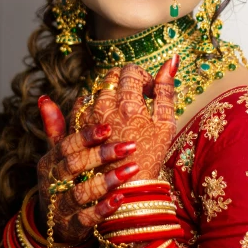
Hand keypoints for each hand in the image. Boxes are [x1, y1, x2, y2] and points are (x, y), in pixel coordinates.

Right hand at [37, 96, 138, 245]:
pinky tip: (121, 198)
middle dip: (102, 155)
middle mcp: (53, 182)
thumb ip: (55, 128)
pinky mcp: (72, 226)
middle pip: (75, 166)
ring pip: (82, 192)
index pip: (67, 145)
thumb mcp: (56, 155)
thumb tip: (44, 98)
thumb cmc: (62, 180)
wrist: (53, 224)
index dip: (86, 136)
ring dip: (107, 181)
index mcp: (51, 161)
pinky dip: (104, 209)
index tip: (109, 127)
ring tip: (132, 169)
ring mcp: (61, 205)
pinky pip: (87, 218)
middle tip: (129, 145)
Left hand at [77, 56, 178, 179]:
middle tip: (137, 101)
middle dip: (125, 82)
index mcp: (128, 104)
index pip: (131, 71)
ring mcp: (87, 117)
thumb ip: (166, 90)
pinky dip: (94, 106)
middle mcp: (104, 106)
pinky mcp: (76, 126)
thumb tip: (172, 59)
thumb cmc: (150, 156)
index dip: (143, 77)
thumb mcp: (165, 124)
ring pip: (96, 89)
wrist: (126, 188)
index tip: (149, 91)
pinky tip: (106, 122)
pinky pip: (82, 104)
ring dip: (109, 94)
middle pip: (111, 76)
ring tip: (121, 114)